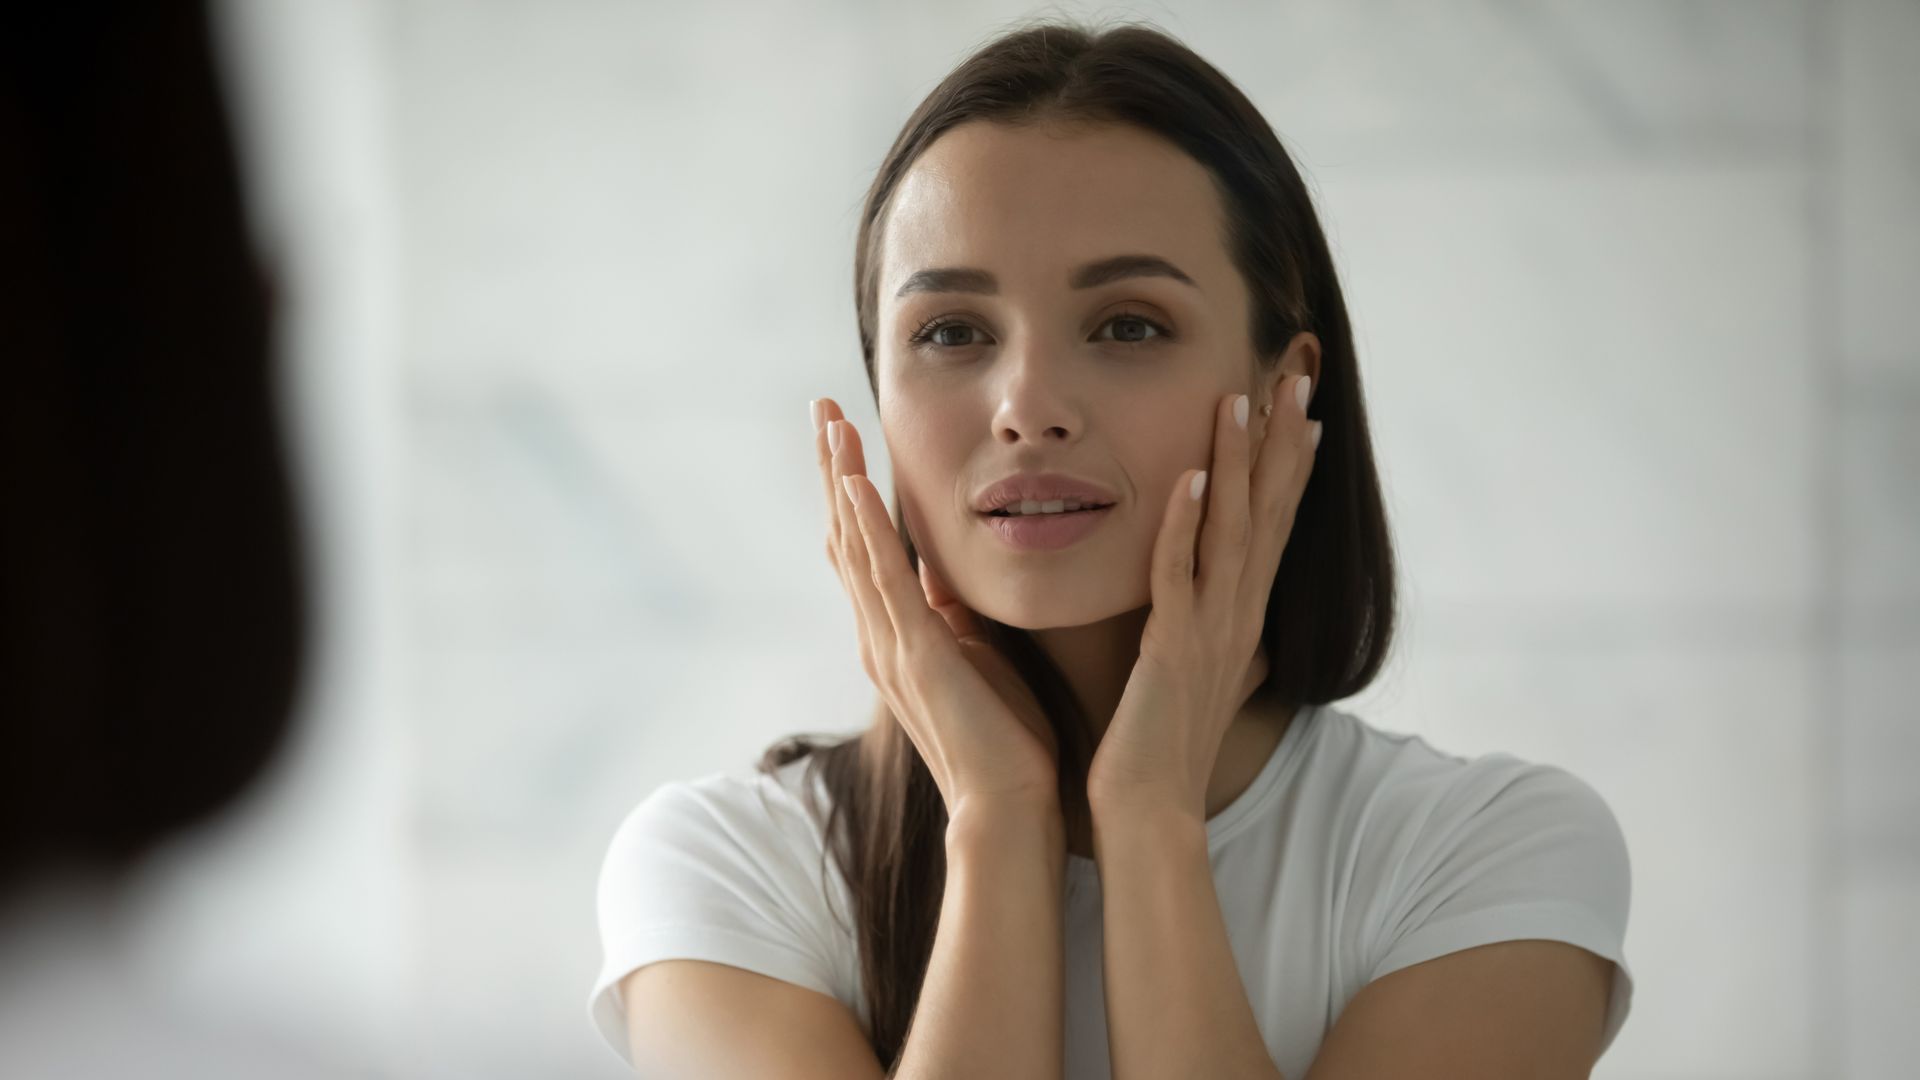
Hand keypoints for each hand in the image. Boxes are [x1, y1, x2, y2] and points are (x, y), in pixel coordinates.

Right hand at [812, 398, 1061, 817]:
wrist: (1010, 808)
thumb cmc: (1004, 741)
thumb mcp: (977, 658)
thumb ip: (954, 617)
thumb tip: (945, 576)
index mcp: (896, 635)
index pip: (864, 548)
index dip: (850, 490)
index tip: (848, 435)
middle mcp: (879, 635)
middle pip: (844, 534)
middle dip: (834, 468)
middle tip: (823, 407)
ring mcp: (890, 644)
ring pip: (853, 545)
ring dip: (841, 480)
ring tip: (832, 422)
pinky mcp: (915, 654)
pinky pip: (883, 580)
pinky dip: (866, 528)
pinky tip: (854, 484)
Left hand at [1086, 375, 1321, 819]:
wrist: (1150, 810)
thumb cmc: (1163, 746)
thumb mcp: (1198, 679)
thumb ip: (1218, 643)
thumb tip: (1245, 634)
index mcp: (1240, 617)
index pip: (1274, 524)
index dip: (1289, 464)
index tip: (1300, 407)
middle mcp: (1238, 615)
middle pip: (1271, 512)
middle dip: (1282, 440)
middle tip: (1296, 373)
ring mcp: (1210, 630)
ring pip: (1234, 531)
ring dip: (1240, 464)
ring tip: (1242, 399)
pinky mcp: (1172, 650)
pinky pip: (1181, 577)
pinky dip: (1187, 528)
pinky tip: (1192, 480)